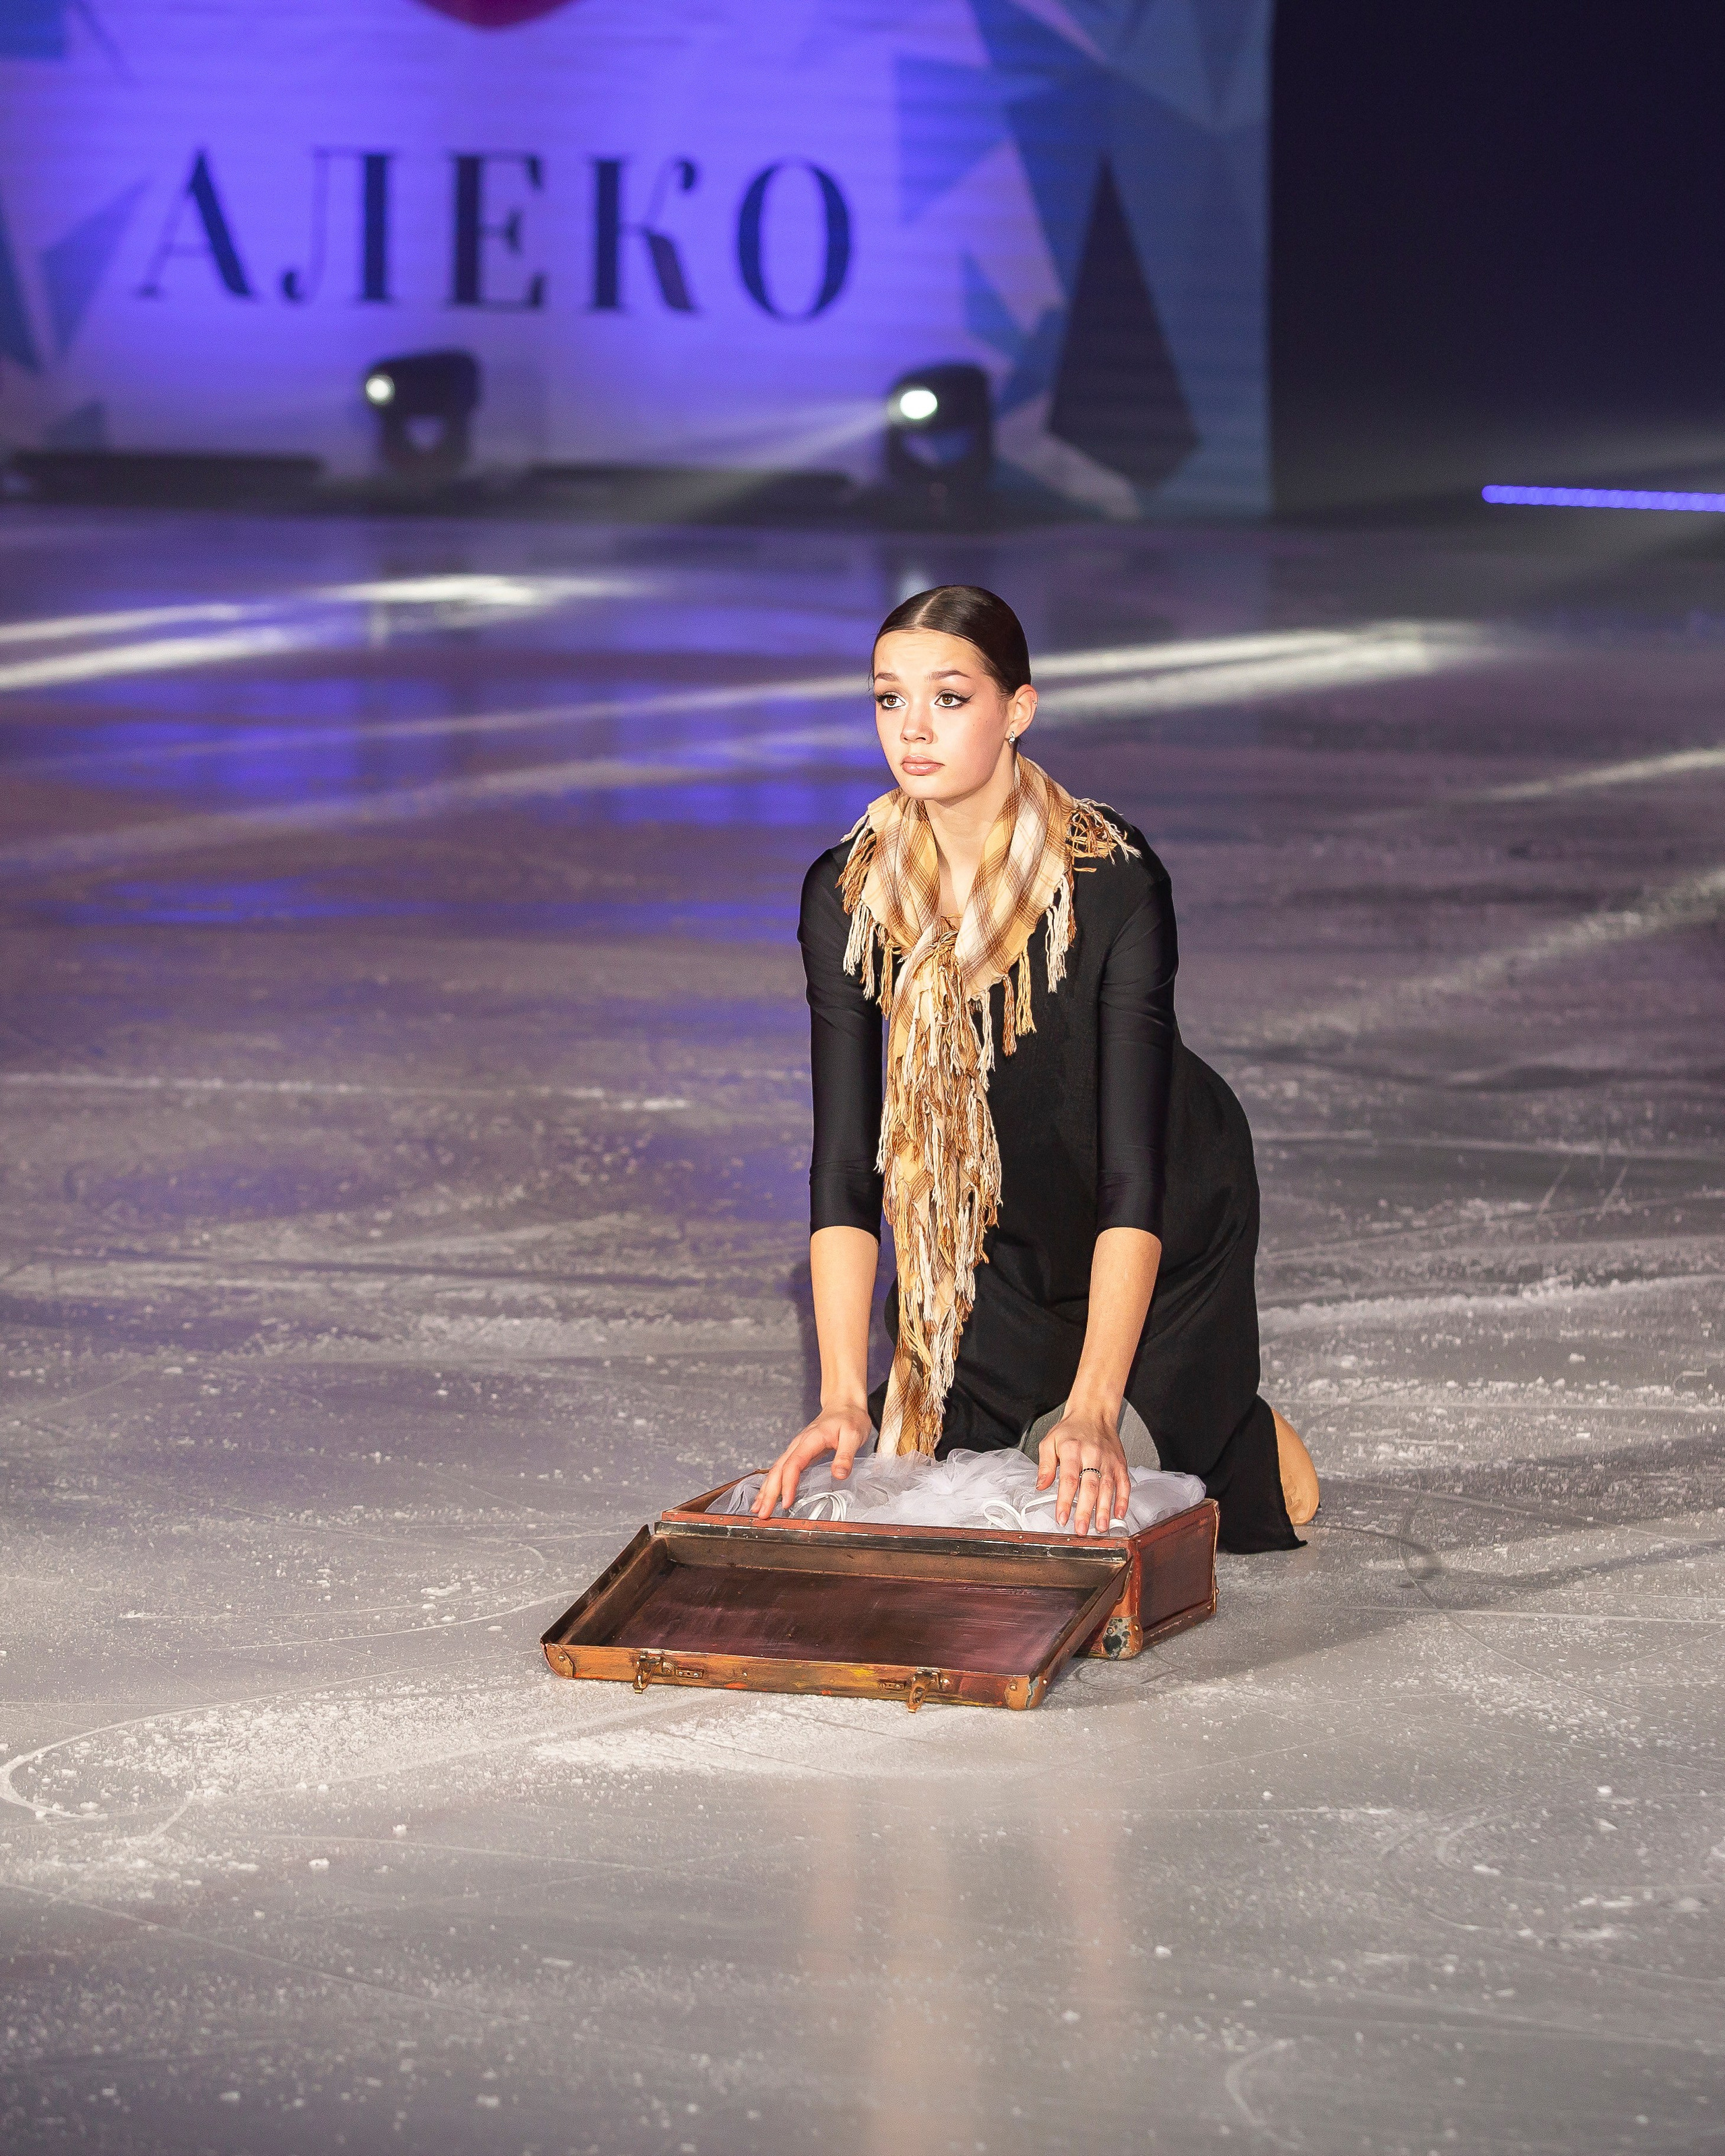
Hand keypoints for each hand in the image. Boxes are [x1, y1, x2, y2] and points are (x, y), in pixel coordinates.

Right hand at [751, 1402, 873, 1519]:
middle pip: (778, 1470)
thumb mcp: (854, 1435)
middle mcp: (799, 1444)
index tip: (786, 1502)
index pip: (794, 1464)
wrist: (844, 1404)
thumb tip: (838, 1474)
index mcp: (810, 1440)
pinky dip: (772, 1483)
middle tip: (763, 1513)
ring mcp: (796, 1448)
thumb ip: (845, 1455)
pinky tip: (768, 1495)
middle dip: (769, 1492)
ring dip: (766, 1490)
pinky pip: (781, 1469)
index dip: (788, 1484)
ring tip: (758, 1509)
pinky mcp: (798, 1453)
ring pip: (776, 1470)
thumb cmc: (849, 1418)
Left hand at [1036, 1405, 1130, 1534]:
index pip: (1068, 1480)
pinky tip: (1119, 1513)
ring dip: (1105, 1509)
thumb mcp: (1049, 1442)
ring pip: (1107, 1487)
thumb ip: (1045, 1465)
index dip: (1065, 1501)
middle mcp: (1092, 1455)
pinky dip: (1123, 1499)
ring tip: (1101, 1527)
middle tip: (1082, 1529)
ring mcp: (1108, 1460)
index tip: (1062, 1518)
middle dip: (1086, 1511)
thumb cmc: (1071, 1429)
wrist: (1093, 1413)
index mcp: (1072, 1450)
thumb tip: (1041, 1485)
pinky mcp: (1120, 1463)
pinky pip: (1124, 1483)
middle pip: (1089, 1487)